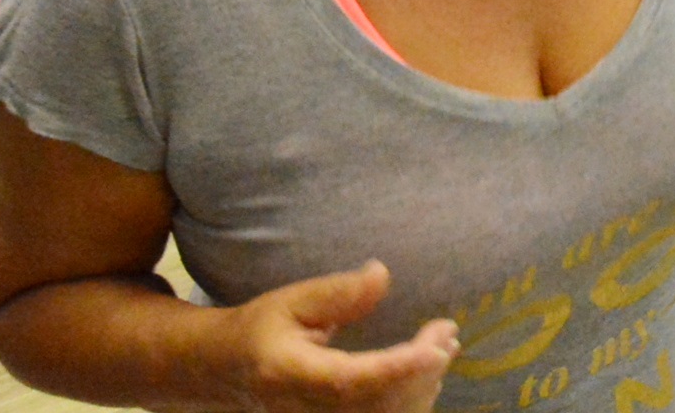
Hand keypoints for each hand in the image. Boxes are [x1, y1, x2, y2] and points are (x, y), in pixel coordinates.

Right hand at [218, 262, 456, 412]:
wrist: (226, 371)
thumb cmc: (262, 330)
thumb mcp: (292, 301)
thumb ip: (338, 292)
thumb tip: (382, 276)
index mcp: (288, 374)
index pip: (349, 382)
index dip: (398, 368)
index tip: (437, 346)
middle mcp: (302, 410)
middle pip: (374, 406)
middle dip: (421, 373)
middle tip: (448, 335)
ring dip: (422, 389)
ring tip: (444, 349)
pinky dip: (409, 403)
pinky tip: (425, 377)